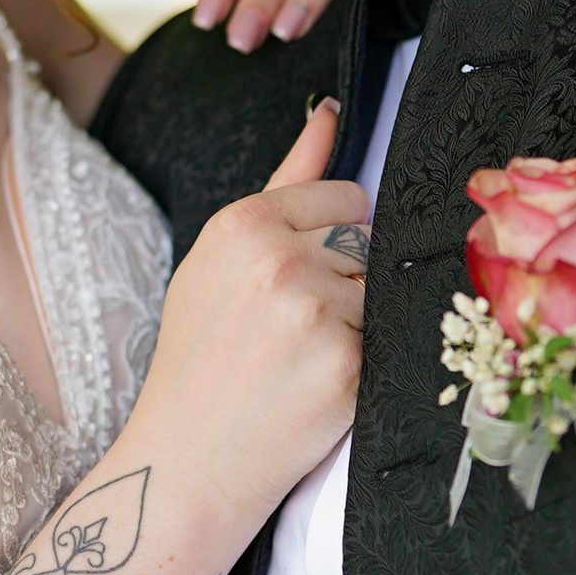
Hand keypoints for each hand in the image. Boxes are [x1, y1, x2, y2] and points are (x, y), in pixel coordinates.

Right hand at [133, 101, 368, 535]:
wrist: (186, 461)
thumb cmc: (201, 360)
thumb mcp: (219, 261)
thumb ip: (286, 182)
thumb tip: (332, 113)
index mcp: (242, 223)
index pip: (345, 196)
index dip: (329, 242)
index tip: (291, 282)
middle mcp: (278, 258)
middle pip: (368, 240)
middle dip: (344, 278)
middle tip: (289, 329)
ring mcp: (314, 311)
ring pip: (380, 289)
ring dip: (357, 322)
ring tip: (300, 357)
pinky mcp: (347, 363)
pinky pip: (389, 338)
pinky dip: (364, 363)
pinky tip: (317, 385)